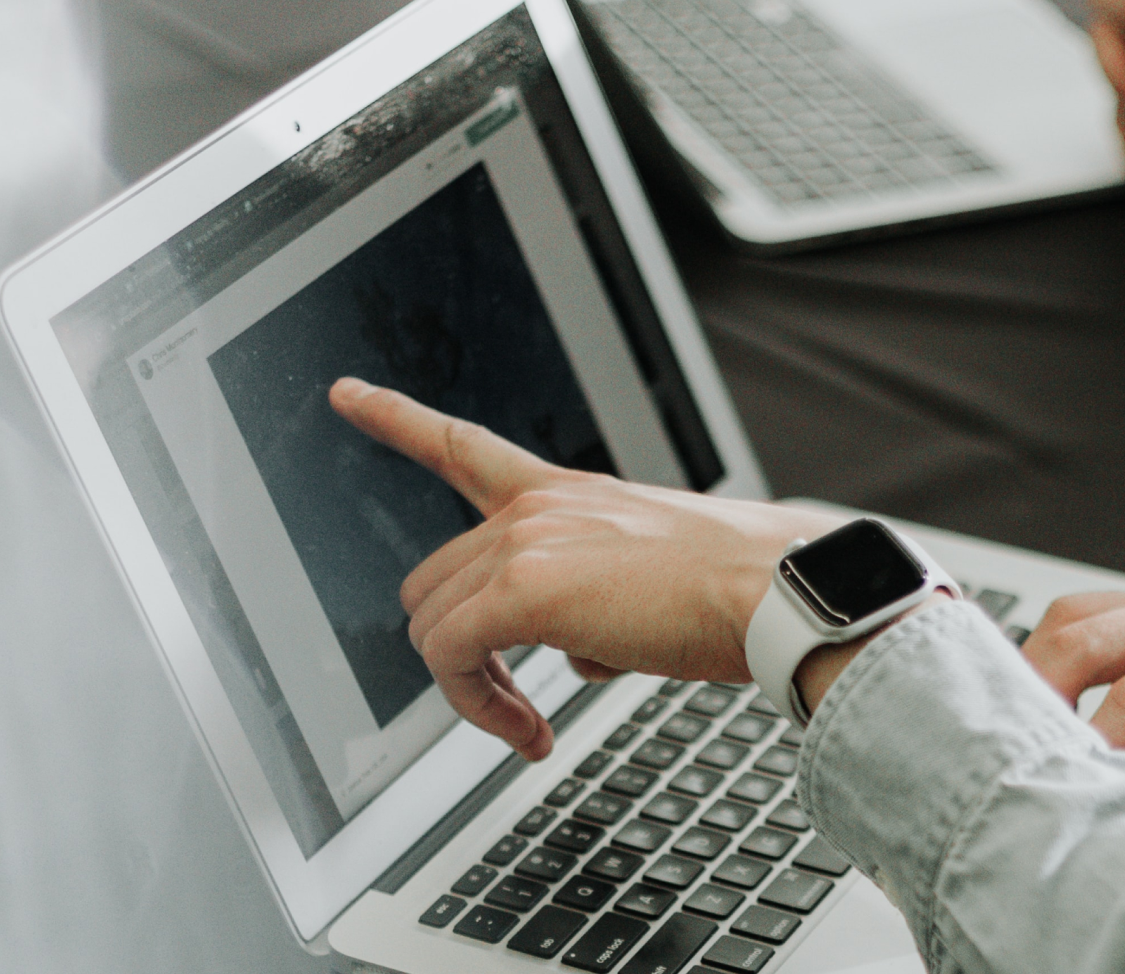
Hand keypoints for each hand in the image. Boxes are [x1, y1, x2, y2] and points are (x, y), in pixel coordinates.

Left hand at [329, 377, 842, 759]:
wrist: (776, 592)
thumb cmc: (742, 592)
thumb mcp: (656, 578)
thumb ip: (599, 600)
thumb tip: (581, 655)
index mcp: (571, 493)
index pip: (465, 446)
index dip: (397, 417)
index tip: (347, 392)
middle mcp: (540, 505)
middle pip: (434, 581)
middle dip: (460, 649)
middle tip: (515, 700)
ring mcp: (526, 540)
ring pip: (434, 626)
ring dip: (473, 689)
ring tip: (529, 725)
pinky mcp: (522, 591)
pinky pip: (451, 659)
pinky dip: (478, 706)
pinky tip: (530, 732)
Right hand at [1022, 581, 1124, 855]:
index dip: (1094, 739)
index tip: (1063, 781)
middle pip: (1091, 630)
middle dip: (1038, 685)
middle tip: (1007, 745)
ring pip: (1087, 610)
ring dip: (1043, 660)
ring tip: (1018, 721)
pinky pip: (1106, 612)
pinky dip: (1068, 649)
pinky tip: (1052, 694)